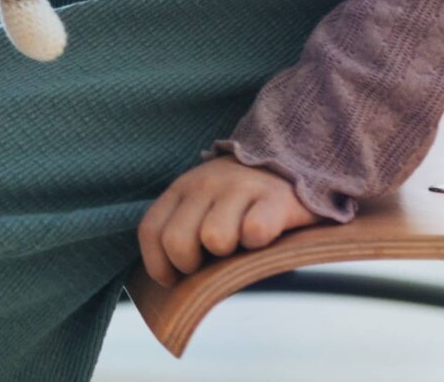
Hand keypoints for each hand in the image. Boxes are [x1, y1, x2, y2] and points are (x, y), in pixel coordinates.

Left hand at [137, 157, 318, 284]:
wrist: (292, 163)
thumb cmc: (240, 202)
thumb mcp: (202, 206)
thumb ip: (182, 230)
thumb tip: (167, 280)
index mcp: (181, 188)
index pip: (151, 230)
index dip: (158, 264)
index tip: (174, 279)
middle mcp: (204, 184)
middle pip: (177, 242)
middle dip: (190, 266)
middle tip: (211, 264)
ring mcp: (239, 187)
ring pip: (215, 239)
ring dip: (229, 255)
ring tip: (241, 245)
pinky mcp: (275, 197)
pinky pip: (255, 232)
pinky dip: (259, 244)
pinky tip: (265, 239)